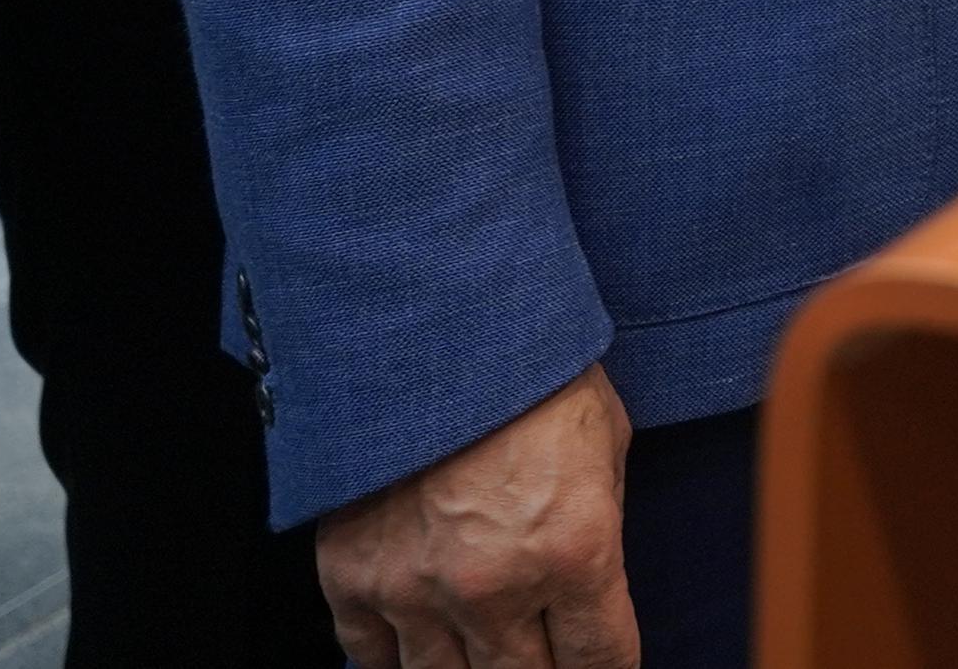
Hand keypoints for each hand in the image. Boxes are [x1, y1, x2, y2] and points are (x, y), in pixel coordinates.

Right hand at [316, 365, 634, 668]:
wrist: (433, 322)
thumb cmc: (531, 370)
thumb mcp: (604, 446)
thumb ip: (595, 527)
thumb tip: (588, 582)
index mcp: (575, 551)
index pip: (600, 659)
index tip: (602, 665)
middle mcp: (495, 586)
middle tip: (544, 655)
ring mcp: (417, 589)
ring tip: (483, 652)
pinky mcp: (353, 577)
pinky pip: (372, 657)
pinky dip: (397, 658)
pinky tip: (420, 645)